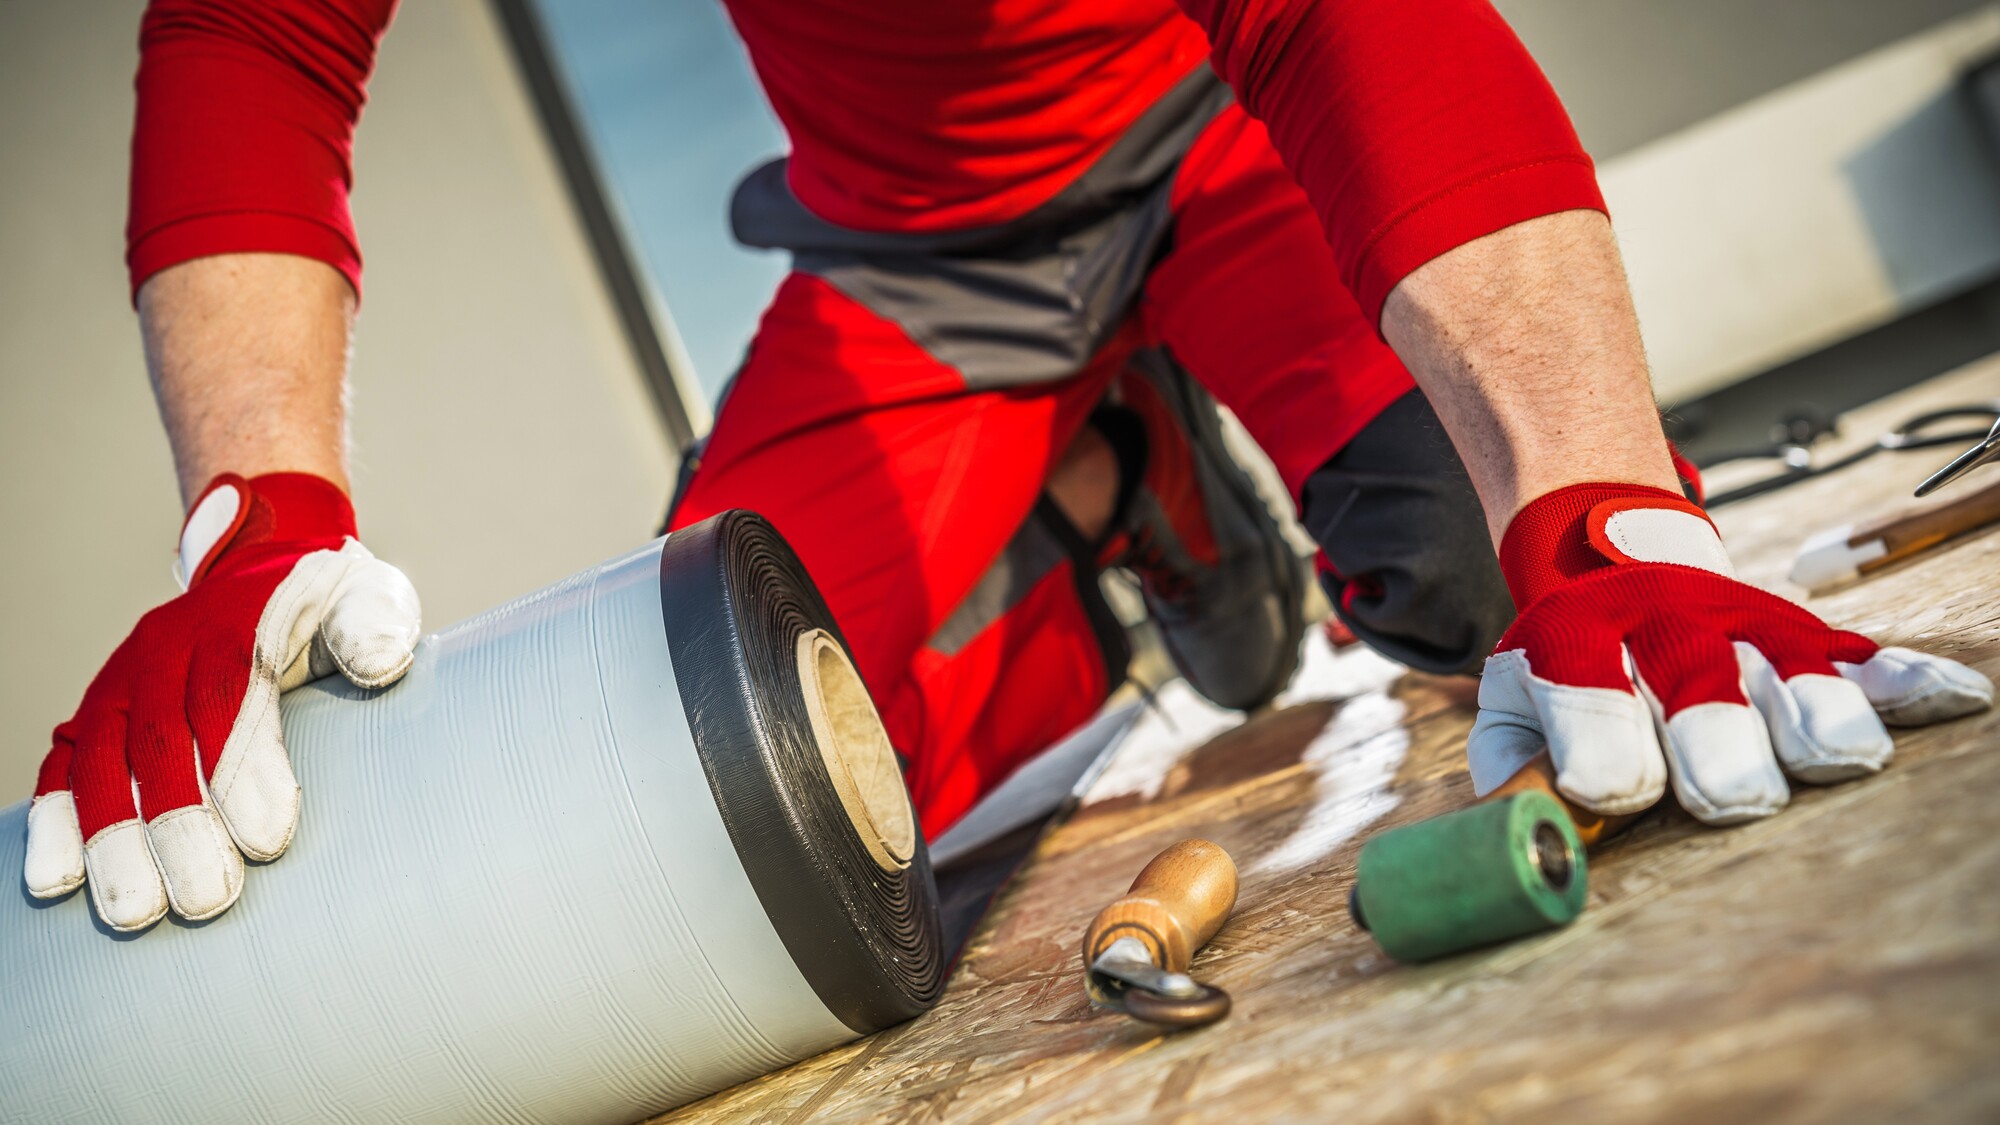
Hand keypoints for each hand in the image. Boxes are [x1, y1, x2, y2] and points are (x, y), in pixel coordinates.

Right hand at [24, 473, 419, 929]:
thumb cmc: (327, 601)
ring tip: (132, 912)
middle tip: (204, 900)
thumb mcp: (366, 595)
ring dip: (111, 839)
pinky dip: (56, 820)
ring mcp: (121, 679)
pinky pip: (65, 764)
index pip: (229, 698)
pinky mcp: (97, 709)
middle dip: (178, 825)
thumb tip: (380, 664)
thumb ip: (373, 625)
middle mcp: (164, 648)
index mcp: (231, 622)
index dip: (243, 769)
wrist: (264, 564)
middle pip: (161, 740)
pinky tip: (53, 880)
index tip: (266, 842)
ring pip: (103, 760)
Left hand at [1467, 483, 1990, 823]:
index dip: (1600, 737)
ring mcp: (1742, 623)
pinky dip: (1907, 680)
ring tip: (1837, 759)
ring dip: (1813, 711)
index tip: (1613, 792)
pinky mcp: (1807, 634)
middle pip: (1695, 677)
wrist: (1613, 560)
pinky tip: (1953, 698)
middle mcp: (1663, 619)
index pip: (1582, 683)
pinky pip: (1865, 657)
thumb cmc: (1565, 669)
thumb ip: (1512, 769)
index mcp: (1574, 633)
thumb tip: (1526, 830)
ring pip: (1786, 665)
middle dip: (1715, 739)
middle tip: (1732, 798)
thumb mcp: (1513, 705)